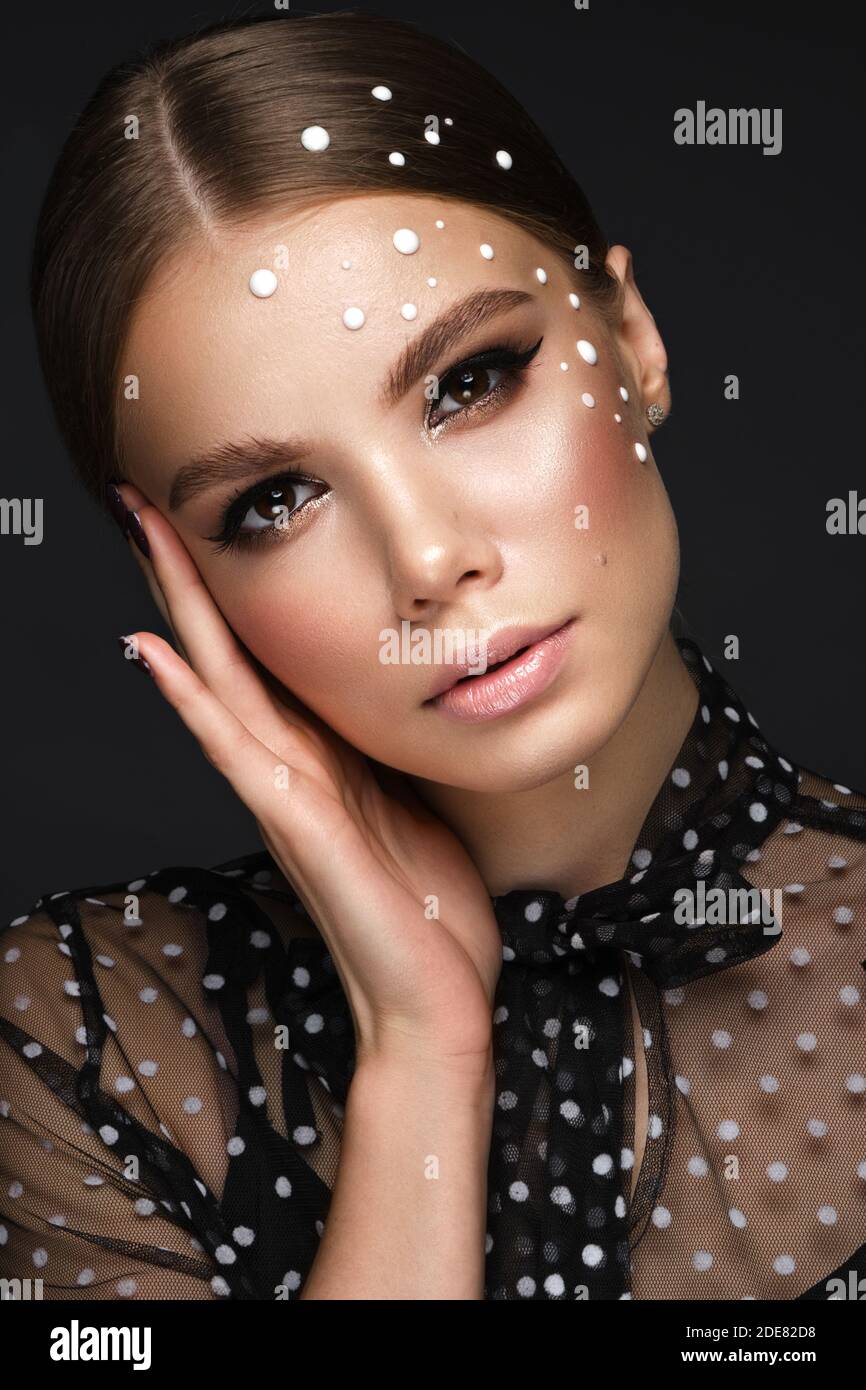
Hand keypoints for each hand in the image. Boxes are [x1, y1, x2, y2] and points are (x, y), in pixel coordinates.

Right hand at [112, 483, 503, 1078]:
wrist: (434, 1007)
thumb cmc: (429, 918)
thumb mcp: (419, 811)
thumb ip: (391, 758)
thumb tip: (409, 703)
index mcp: (322, 763)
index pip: (264, 664)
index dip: (232, 598)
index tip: (206, 530)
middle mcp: (290, 772)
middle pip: (226, 656)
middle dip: (186, 579)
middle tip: (141, 502)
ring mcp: (285, 798)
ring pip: (219, 684)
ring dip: (178, 609)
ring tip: (140, 540)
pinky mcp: (298, 827)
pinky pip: (236, 750)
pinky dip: (193, 700)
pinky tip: (156, 652)